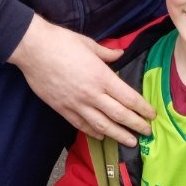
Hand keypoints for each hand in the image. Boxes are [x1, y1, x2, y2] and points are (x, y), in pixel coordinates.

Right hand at [8, 14, 155, 144]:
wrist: (34, 50)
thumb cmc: (63, 43)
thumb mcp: (90, 44)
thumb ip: (108, 53)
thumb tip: (120, 53)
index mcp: (102, 77)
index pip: (128, 98)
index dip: (142, 108)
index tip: (152, 115)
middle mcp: (91, 94)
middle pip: (119, 114)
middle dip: (135, 125)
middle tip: (148, 133)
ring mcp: (75, 104)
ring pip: (101, 124)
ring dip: (117, 135)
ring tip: (130, 142)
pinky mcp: (61, 108)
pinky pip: (80, 124)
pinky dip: (93, 132)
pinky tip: (102, 136)